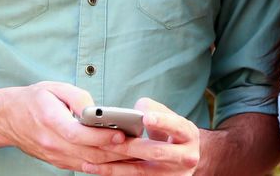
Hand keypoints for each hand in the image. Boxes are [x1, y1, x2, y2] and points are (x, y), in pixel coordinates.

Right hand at [0, 81, 134, 170]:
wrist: (7, 119)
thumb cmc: (32, 100)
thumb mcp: (54, 88)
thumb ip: (78, 97)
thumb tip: (97, 110)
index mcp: (50, 121)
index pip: (78, 134)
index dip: (101, 136)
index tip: (122, 134)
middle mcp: (52, 143)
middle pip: (88, 152)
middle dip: (117, 152)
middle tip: (140, 147)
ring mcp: (55, 156)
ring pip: (89, 164)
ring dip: (114, 162)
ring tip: (136, 155)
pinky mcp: (58, 162)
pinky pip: (84, 167)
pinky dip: (103, 166)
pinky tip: (120, 162)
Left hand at [81, 97, 199, 174]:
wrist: (184, 157)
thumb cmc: (170, 131)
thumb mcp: (168, 117)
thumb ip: (151, 109)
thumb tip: (132, 113)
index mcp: (188, 135)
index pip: (176, 127)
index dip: (161, 122)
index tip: (145, 118)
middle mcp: (186, 157)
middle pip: (155, 152)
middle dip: (128, 147)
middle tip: (105, 141)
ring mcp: (173, 175)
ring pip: (140, 171)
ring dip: (113, 166)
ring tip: (90, 161)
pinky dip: (115, 174)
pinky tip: (97, 170)